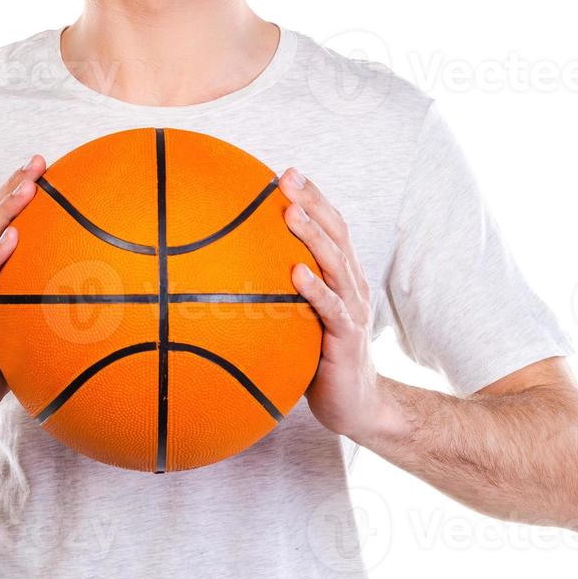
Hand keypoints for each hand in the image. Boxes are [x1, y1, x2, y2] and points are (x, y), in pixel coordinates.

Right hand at [0, 154, 44, 431]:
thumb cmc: (1, 354)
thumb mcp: (27, 318)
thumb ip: (46, 295)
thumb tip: (102, 286)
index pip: (0, 218)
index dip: (17, 189)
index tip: (43, 164)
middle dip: (14, 187)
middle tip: (38, 162)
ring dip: (6, 210)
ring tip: (28, 188)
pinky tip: (12, 238)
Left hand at [280, 167, 386, 444]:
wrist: (356, 407)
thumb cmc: (318, 360)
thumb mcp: (297, 320)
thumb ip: (276, 296)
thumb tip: (222, 277)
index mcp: (342, 277)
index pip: (331, 227)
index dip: (313, 197)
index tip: (286, 171)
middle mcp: (352, 286)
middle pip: (336, 234)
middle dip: (313, 202)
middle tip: (287, 177)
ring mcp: (353, 311)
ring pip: (336, 264)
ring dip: (313, 236)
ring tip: (292, 212)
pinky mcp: (347, 339)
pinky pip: (332, 310)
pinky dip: (315, 289)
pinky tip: (297, 273)